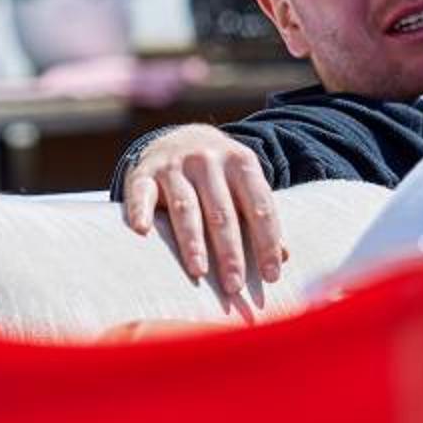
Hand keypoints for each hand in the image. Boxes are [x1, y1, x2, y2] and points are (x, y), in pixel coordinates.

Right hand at [118, 125, 284, 297]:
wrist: (180, 137)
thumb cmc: (219, 177)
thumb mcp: (243, 186)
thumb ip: (260, 218)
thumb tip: (282, 258)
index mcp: (241, 163)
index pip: (260, 206)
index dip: (267, 242)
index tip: (271, 276)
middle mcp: (209, 160)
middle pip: (222, 212)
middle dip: (230, 251)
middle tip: (234, 285)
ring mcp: (175, 165)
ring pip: (186, 207)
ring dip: (192, 241)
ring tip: (199, 271)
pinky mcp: (145, 172)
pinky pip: (142, 193)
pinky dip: (140, 211)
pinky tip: (142, 232)